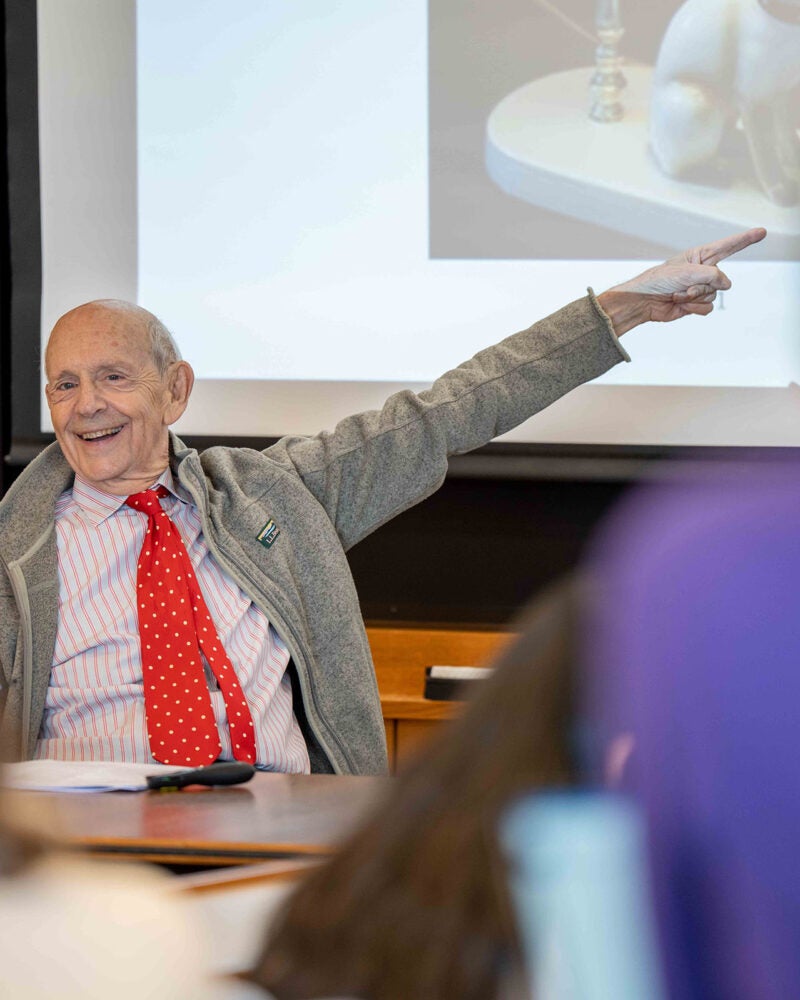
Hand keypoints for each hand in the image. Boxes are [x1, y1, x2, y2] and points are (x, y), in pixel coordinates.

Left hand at [596, 227, 766, 334]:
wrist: (644, 302)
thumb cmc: (659, 280)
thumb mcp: (686, 272)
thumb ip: (711, 275)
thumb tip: (726, 284)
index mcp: (700, 256)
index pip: (728, 246)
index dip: (746, 240)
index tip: (762, 232)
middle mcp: (703, 271)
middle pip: (720, 280)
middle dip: (701, 286)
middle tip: (681, 287)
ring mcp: (700, 288)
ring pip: (714, 295)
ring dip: (694, 298)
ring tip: (677, 295)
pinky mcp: (696, 303)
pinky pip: (708, 308)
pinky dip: (694, 308)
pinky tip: (681, 305)